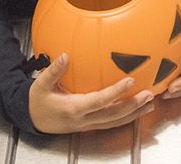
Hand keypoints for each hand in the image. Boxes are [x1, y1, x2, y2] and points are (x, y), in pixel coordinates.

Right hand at [28, 53, 156, 133]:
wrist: (31, 119)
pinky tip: (137, 110)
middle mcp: (83, 119)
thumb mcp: (40, 84)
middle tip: (149, 95)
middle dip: (132, 106)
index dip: (115, 92)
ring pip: (114, 122)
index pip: (99, 101)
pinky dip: (126, 117)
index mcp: (73, 108)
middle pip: (112, 115)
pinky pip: (110, 122)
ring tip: (150, 104)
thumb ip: (53, 70)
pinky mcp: (89, 125)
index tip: (130, 81)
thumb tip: (65, 55)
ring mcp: (87, 124)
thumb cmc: (37, 101)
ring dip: (133, 114)